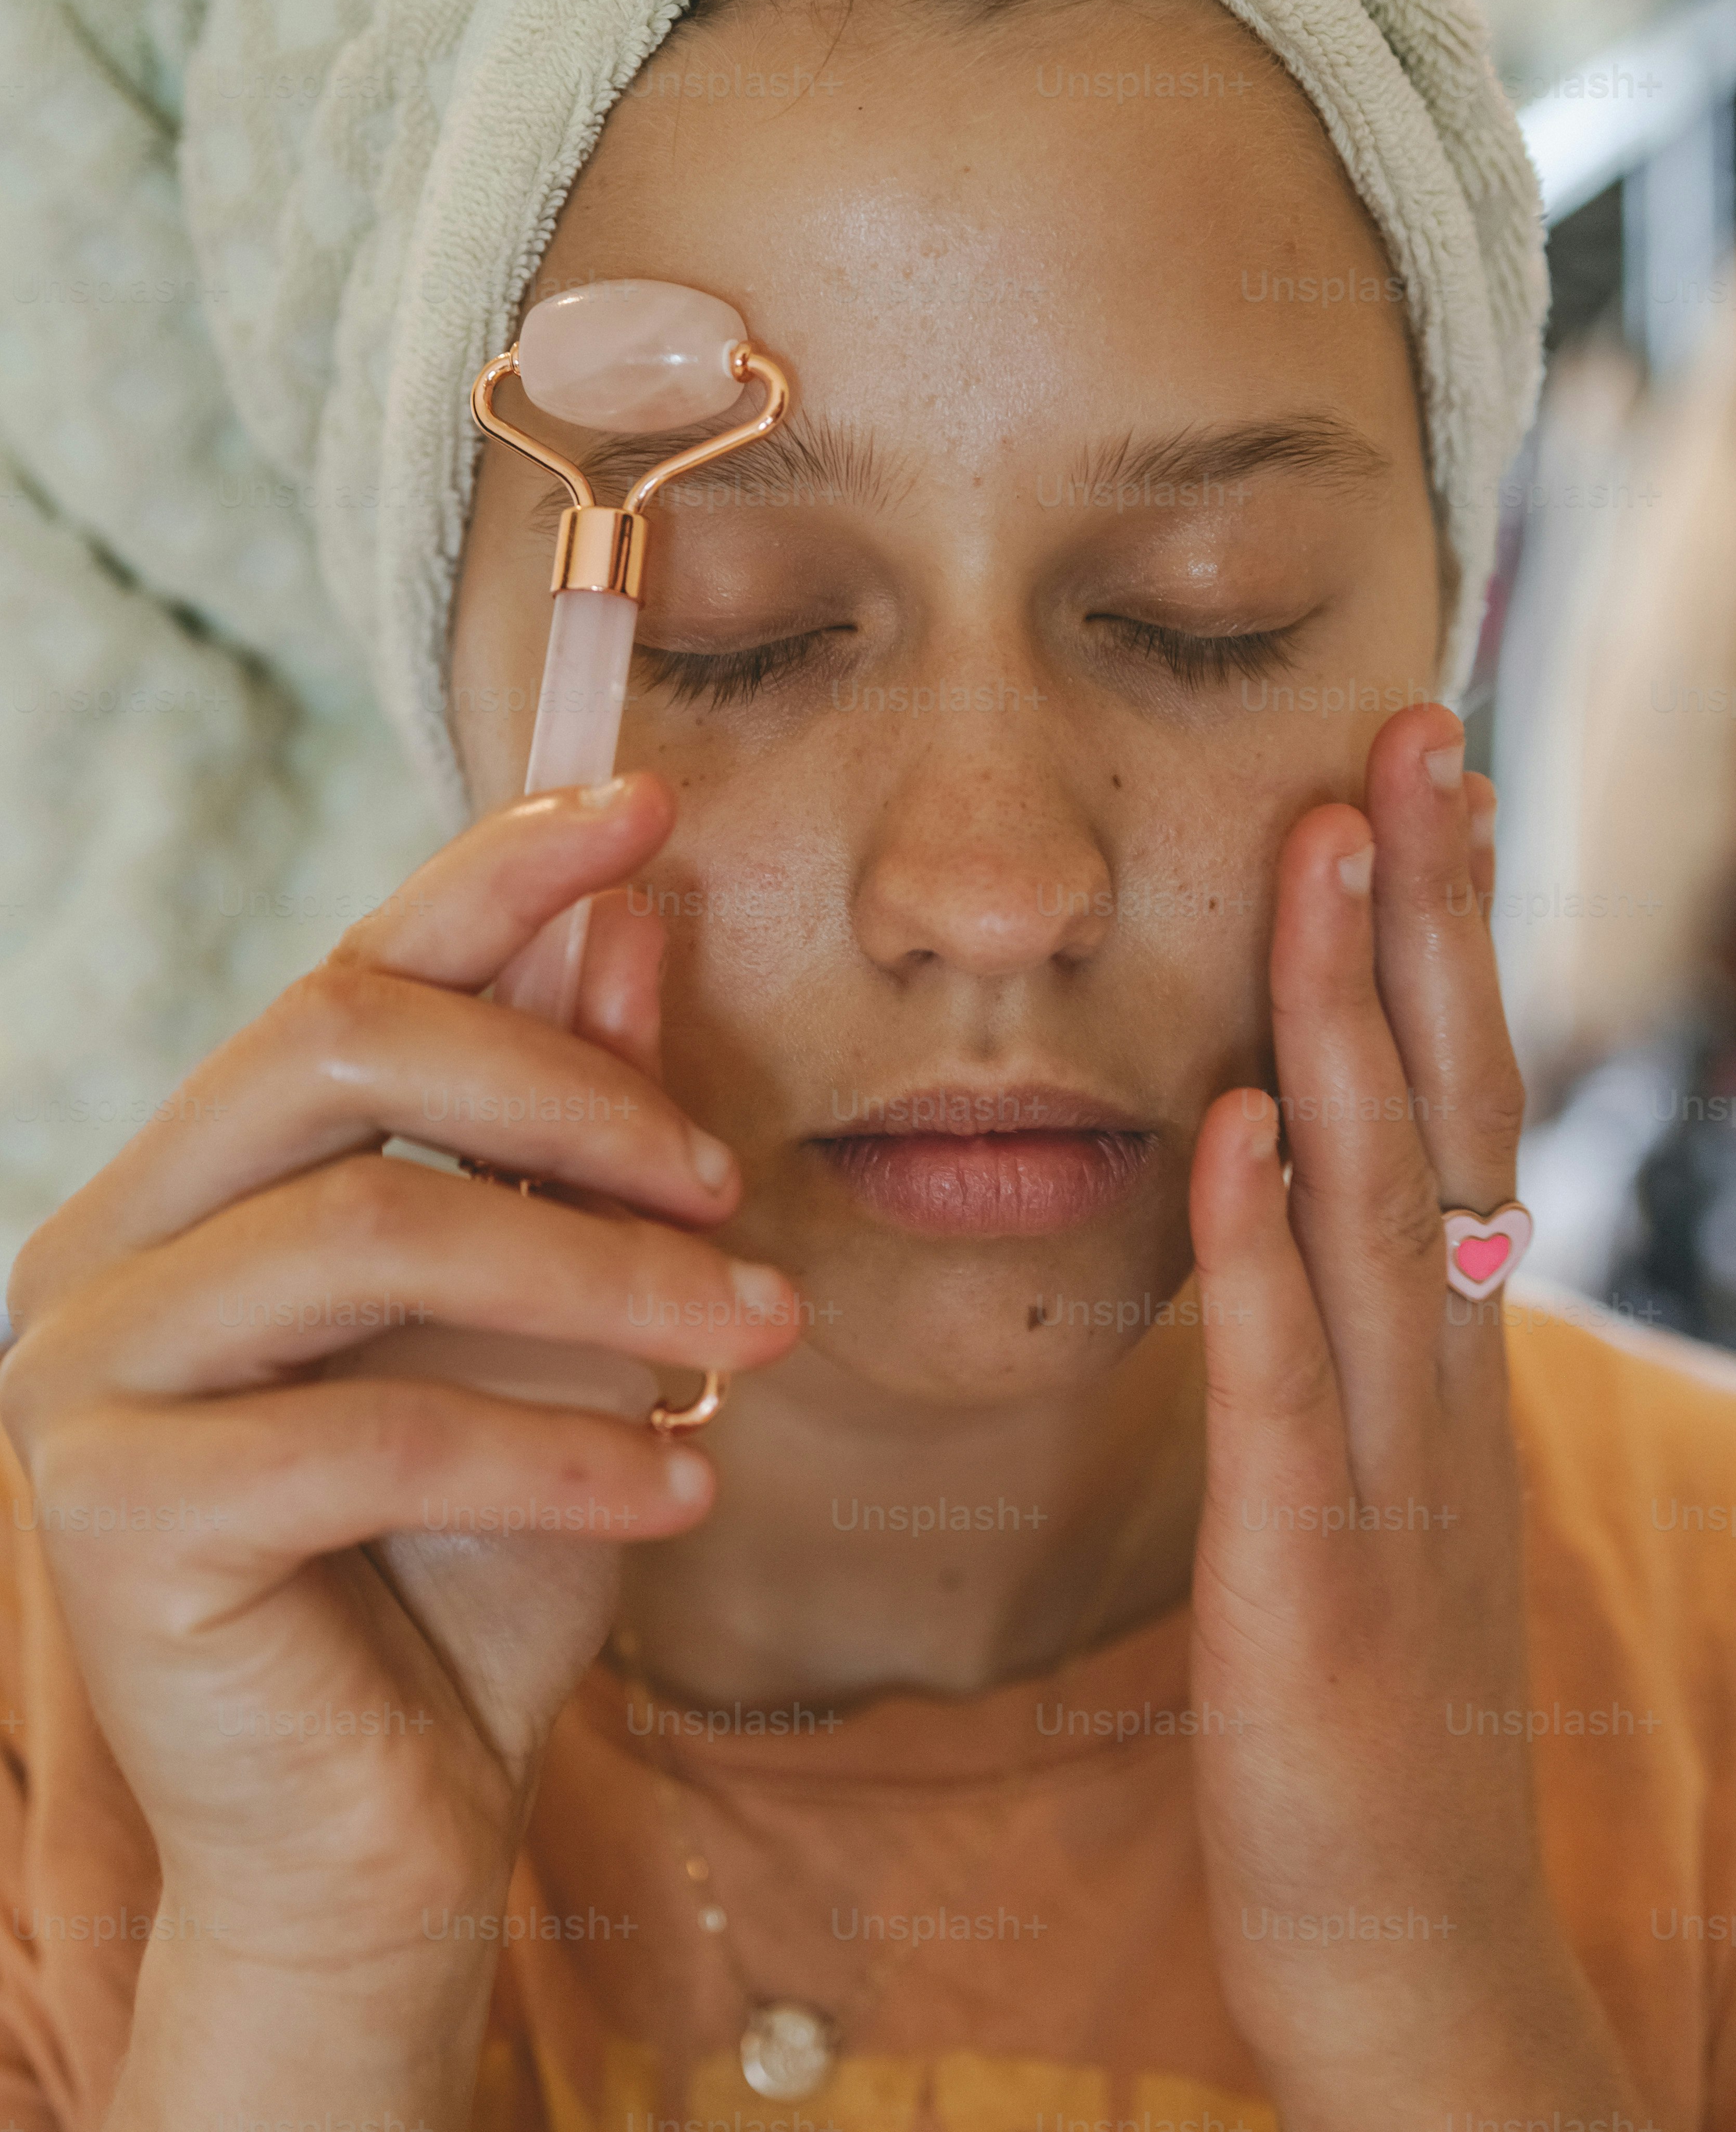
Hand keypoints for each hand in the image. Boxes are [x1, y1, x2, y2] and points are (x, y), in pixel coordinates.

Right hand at [0, 771, 796, 2125]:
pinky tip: (678, 1491)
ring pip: (368, 1227)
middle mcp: (106, 1243)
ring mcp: (81, 1375)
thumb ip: (568, 1135)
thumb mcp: (557, 1327)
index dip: (493, 873)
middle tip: (731, 1181)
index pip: (347, 969)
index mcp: (198, 1180)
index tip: (645, 805)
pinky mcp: (110, 1515)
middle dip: (566, 1090)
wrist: (394, 1834)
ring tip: (752, 1338)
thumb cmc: (478, 1563)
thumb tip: (629, 922)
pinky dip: (561, 1445)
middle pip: (334, 1045)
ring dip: (598, 1277)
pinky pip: (374, 1428)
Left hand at [1185, 705, 1645, 2129]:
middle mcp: (1436, 1381)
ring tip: (1319, 853)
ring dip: (1349, 1022)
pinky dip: (1267, 1249)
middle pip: (1445, 1107)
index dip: (1435, 935)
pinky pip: (1286, 1385)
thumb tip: (1291, 1170)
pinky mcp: (1317, 1578)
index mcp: (1436, 1356)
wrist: (1410, 1955)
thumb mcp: (1364, 1485)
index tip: (1410, 777)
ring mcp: (1390, 1474)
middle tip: (1406, 737)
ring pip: (1382, 1205)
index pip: (1450, 1101)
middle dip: (1423, 914)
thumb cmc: (1362, 1708)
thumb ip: (1334, 1335)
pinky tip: (1242, 1126)